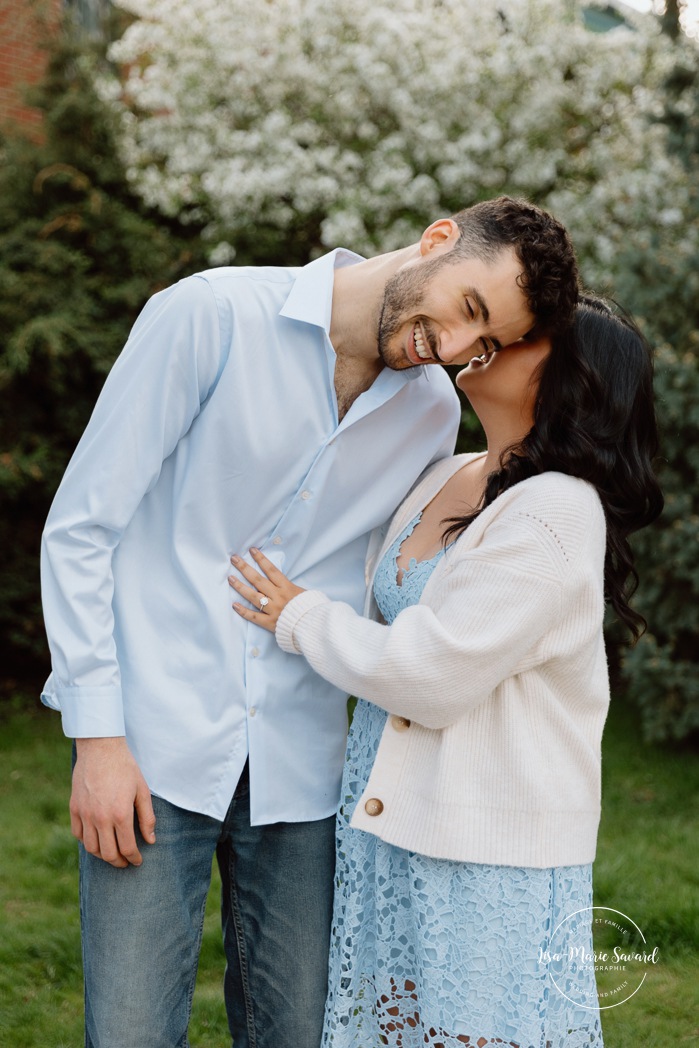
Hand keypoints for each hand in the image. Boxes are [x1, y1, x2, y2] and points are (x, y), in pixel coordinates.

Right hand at [70, 737, 155, 867]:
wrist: (101, 749)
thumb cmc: (125, 768)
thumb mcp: (142, 790)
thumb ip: (147, 817)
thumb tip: (150, 840)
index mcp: (120, 814)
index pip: (127, 848)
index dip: (134, 858)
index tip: (138, 861)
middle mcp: (100, 818)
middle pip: (107, 854)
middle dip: (119, 862)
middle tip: (126, 862)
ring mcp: (85, 814)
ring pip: (91, 847)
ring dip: (102, 855)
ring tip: (112, 853)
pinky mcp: (74, 808)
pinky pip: (78, 834)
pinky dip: (87, 842)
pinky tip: (96, 839)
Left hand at [229, 547, 304, 632]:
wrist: (313, 625)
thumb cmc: (310, 608)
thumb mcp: (303, 592)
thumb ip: (290, 587)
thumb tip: (280, 580)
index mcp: (287, 587)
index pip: (271, 570)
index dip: (261, 559)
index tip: (251, 550)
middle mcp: (278, 596)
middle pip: (258, 580)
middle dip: (245, 568)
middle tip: (234, 559)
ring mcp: (273, 609)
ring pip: (253, 596)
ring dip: (240, 586)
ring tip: (230, 578)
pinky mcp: (270, 623)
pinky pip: (254, 616)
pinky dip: (243, 611)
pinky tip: (234, 605)